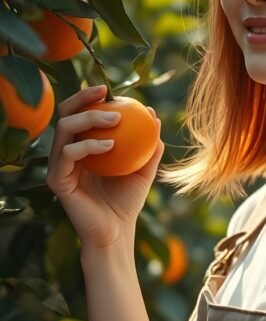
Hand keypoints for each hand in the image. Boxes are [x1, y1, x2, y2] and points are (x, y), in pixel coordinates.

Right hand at [46, 84, 164, 249]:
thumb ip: (149, 144)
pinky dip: (88, 145)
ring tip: (116, 119)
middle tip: (106, 96)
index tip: (109, 89)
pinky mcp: (56, 180)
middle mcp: (65, 153)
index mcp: (80, 147)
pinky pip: (67, 154)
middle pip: (65, 114)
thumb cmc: (128, 201)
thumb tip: (154, 115)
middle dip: (82, 99)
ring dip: (90, 119)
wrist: (117, 231)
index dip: (88, 97)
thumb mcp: (144, 169)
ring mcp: (58, 166)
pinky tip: (110, 145)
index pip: (78, 114)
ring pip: (64, 129)